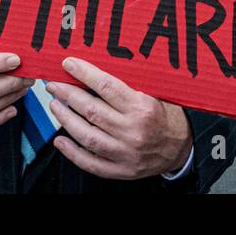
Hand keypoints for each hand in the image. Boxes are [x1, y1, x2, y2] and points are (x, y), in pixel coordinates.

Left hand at [45, 57, 192, 180]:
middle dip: (67, 94)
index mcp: (142, 107)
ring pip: (87, 136)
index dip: (83, 73)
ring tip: (55, 105)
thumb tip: (92, 71)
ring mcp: (126, 153)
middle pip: (91, 110)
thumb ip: (126, 85)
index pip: (106, 86)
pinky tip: (60, 140)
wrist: (181, 147)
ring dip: (65, 119)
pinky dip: (72, 152)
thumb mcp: (153, 93)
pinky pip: (91, 163)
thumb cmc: (165, 116)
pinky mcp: (122, 170)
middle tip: (54, 84)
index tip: (68, 64)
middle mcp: (133, 130)